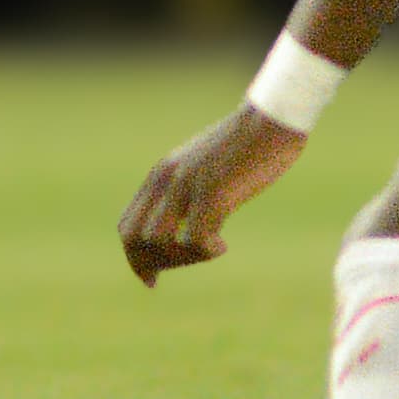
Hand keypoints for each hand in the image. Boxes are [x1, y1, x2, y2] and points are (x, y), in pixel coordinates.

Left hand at [119, 105, 305, 284]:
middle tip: (168, 278)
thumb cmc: (248, 144)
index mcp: (162, 173)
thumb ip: (189, 187)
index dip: (134, 257)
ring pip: (158, 242)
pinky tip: (224, 245)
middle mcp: (167, 179)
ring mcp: (187, 186)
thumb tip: (186, 221)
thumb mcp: (205, 166)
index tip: (151, 278)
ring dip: (181, 259)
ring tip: (209, 250)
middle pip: (133, 239)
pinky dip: (206, 252)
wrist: (272, 119)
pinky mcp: (213, 193)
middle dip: (148, 265)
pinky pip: (195, 239)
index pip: (127, 226)